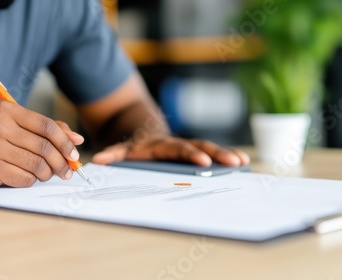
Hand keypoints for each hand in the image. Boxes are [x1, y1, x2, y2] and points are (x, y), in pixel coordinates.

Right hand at [0, 101, 83, 187]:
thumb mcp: (19, 126)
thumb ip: (49, 129)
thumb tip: (77, 139)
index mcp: (8, 111)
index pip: (47, 126)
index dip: (65, 142)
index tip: (74, 154)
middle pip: (45, 148)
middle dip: (61, 163)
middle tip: (67, 171)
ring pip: (37, 165)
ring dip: (47, 173)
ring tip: (46, 174)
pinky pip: (25, 178)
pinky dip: (32, 180)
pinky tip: (28, 177)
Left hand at [91, 136, 249, 166]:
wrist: (145, 133)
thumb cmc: (136, 146)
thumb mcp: (123, 149)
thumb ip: (113, 154)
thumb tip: (98, 161)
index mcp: (162, 144)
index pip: (178, 149)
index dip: (190, 155)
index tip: (203, 162)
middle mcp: (179, 143)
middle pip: (199, 146)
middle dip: (217, 154)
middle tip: (234, 162)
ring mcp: (189, 146)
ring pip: (209, 148)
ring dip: (226, 154)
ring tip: (243, 162)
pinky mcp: (195, 151)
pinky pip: (212, 153)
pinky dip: (226, 156)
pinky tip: (243, 163)